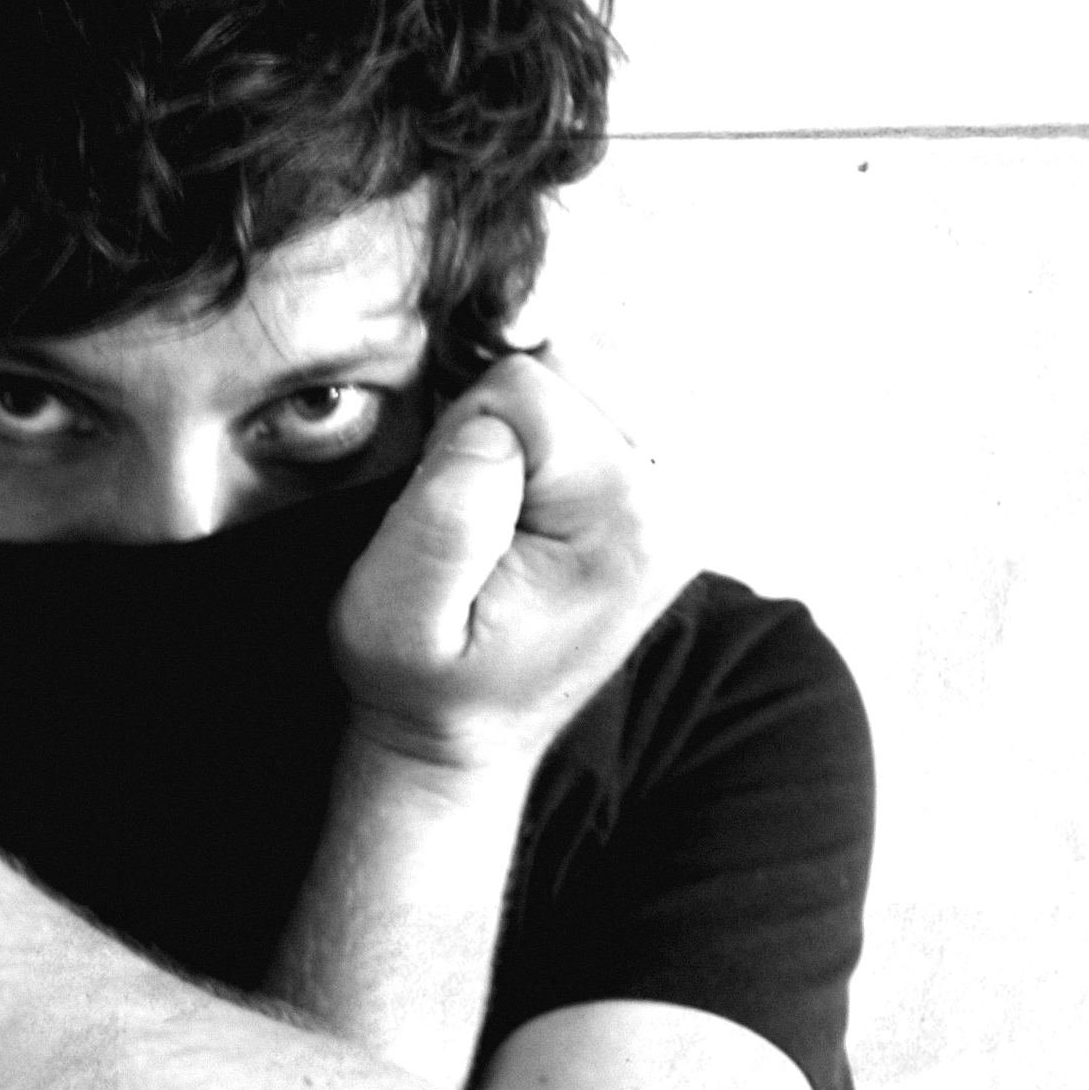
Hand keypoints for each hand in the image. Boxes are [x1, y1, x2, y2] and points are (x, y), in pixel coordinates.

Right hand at [329, 354, 695, 775]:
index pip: (526, 383)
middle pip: (582, 354)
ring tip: (526, 493)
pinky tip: (565, 468)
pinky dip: (595, 405)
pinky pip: (644, 383)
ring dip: (557, 402)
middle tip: (494, 505)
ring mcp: (693, 490)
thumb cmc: (425, 680)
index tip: (459, 510)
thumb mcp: (395, 618)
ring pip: (613, 355)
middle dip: (519, 409)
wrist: (468, 735)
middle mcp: (681, 499)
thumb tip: (493, 422)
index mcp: (623, 521)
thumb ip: (445, 518)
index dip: (465, 430)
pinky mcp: (682, 484)